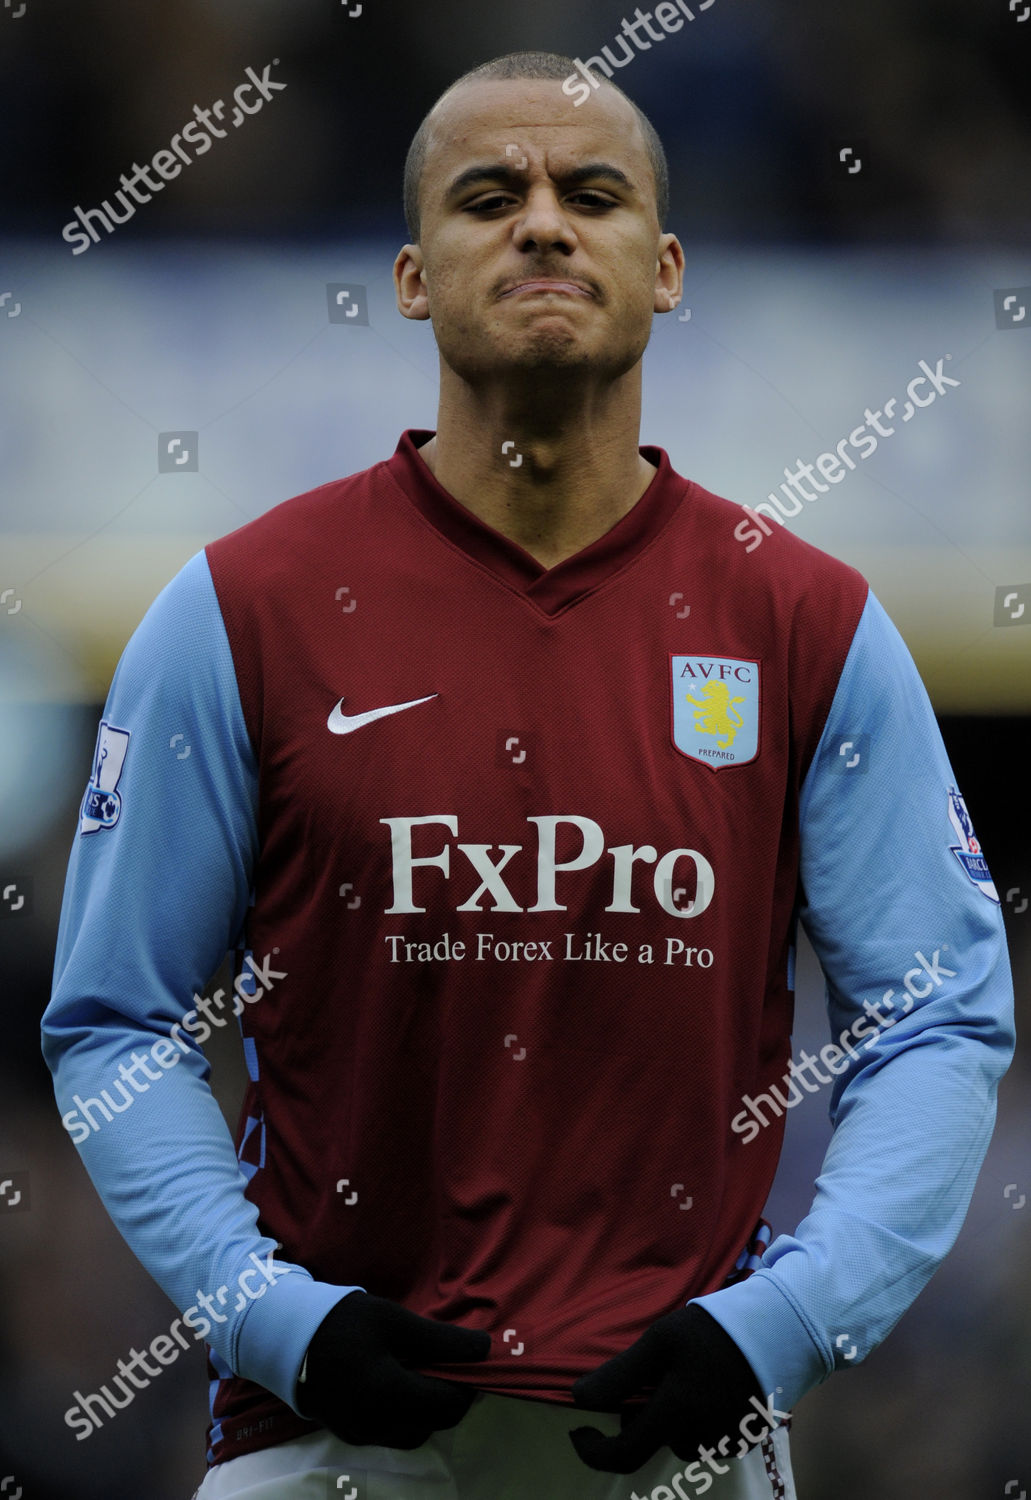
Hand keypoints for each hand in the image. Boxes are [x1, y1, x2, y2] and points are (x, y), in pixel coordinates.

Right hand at [298, 1290, 490, 1448]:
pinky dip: (407, 1416)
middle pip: (433, 1424)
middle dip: (452, 1399)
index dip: (468, 1384)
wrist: (287, 1336)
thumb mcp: (395, 1321)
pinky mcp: (349, 1433)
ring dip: (430, 1410)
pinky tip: (404, 1386)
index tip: (474, 1360)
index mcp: (386, 1394)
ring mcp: (359, 1433)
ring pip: (414, 1434)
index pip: (446, 1403)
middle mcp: (374, 1424)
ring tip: (430, 1374)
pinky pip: (391, 1434)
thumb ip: (441, 1340)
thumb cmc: (343, 1321)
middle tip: (456, 1367)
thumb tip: (485, 1349)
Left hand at [568, 1304, 765, 1473]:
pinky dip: (696, 1418)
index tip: (579, 1431)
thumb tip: (578, 1398)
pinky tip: (707, 1385)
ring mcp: (727, 1443)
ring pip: (680, 1439)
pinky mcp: (746, 1439)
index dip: (595, 1451)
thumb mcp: (660, 1340)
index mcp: (678, 1413)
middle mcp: (702, 1439)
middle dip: (641, 1416)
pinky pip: (707, 1437)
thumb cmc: (713, 1330)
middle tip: (650, 1375)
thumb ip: (620, 1374)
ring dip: (670, 1416)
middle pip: (654, 1440)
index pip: (625, 1454)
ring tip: (684, 1373)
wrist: (780, 1329)